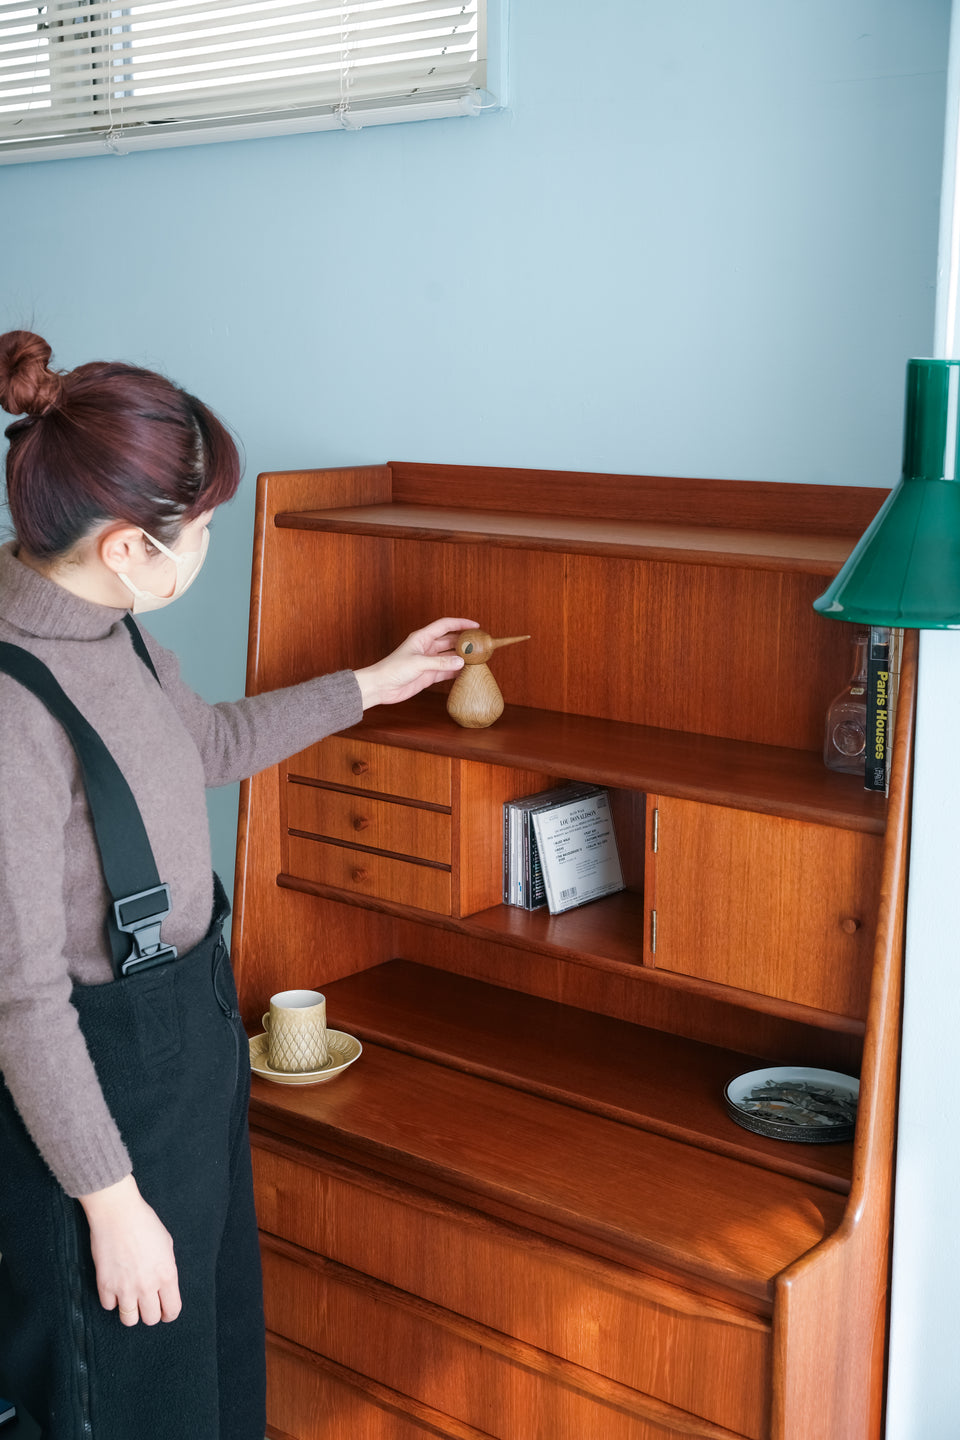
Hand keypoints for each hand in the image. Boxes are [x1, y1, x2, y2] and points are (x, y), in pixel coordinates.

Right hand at [79, 1173, 180, 1325]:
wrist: (118, 1213)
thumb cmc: (144, 1223)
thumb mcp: (166, 1244)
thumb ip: (166, 1268)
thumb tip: (164, 1285)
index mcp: (167, 1275)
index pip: (172, 1310)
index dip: (169, 1313)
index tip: (165, 1312)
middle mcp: (147, 1286)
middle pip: (151, 1319)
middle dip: (150, 1313)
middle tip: (146, 1304)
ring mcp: (125, 1288)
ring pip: (129, 1320)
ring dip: (130, 1312)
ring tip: (129, 1300)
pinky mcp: (105, 1286)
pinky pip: (109, 1306)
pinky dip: (111, 1300)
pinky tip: (114, 1288)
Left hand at [354, 617, 477, 709]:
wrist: (381, 687)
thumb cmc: (392, 669)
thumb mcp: (418, 663)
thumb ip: (440, 663)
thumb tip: (460, 662)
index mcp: (422, 638)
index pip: (445, 625)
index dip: (460, 623)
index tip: (475, 625)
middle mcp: (427, 647)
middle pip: (450, 641)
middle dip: (465, 642)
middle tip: (480, 644)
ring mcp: (429, 661)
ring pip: (450, 656)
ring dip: (462, 657)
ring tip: (477, 659)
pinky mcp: (428, 674)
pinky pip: (446, 671)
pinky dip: (456, 671)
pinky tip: (466, 672)